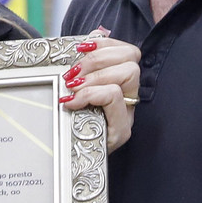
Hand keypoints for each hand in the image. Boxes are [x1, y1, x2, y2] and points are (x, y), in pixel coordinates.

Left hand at [61, 28, 141, 151]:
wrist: (69, 163)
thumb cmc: (71, 123)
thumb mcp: (76, 90)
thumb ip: (85, 66)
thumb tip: (88, 39)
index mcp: (122, 83)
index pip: (128, 51)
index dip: (105, 44)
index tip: (80, 48)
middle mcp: (131, 96)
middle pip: (131, 58)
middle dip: (98, 59)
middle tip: (72, 74)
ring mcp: (128, 114)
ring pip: (128, 73)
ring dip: (96, 75)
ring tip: (72, 87)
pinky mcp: (121, 131)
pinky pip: (114, 97)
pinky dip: (91, 94)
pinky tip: (72, 102)